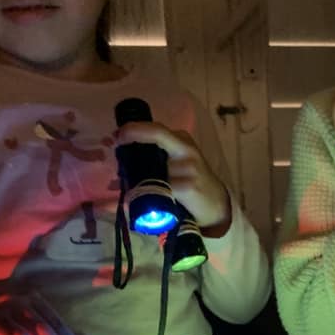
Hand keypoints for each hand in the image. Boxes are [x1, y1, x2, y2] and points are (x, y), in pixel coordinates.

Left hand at [116, 122, 230, 234]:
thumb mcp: (179, 164)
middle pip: (157, 134)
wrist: (216, 205)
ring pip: (153, 167)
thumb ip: (158, 158)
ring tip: (135, 188)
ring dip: (139, 176)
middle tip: (118, 142)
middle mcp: (185, 149)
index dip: (134, 129)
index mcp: (182, 141)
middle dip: (134, 135)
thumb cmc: (193, 183)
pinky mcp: (187, 186)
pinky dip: (150, 194)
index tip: (118, 135)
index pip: (156, 129)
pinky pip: (160, 188)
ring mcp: (188, 167)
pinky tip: (151, 200)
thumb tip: (123, 161)